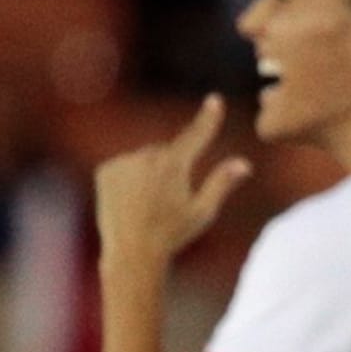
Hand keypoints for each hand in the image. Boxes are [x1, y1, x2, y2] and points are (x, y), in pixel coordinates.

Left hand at [94, 96, 251, 268]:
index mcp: (174, 166)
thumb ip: (222, 183)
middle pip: (168, 151)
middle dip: (173, 166)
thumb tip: (244, 163)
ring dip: (150, 172)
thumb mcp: (203, 211)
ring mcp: (123, 163)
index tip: (214, 99)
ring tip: (148, 204)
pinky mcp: (106, 170)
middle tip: (171, 199)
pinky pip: (125, 165)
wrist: (131, 252)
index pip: (196, 135)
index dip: (208, 117)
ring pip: (145, 158)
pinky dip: (130, 176)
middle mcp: (147, 158)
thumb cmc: (173, 235)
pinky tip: (131, 200)